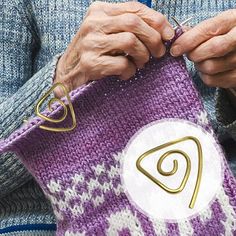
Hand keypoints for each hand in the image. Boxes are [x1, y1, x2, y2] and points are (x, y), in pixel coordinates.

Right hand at [54, 1, 173, 96]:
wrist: (68, 71)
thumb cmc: (93, 51)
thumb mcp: (106, 31)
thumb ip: (126, 25)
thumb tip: (160, 29)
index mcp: (99, 11)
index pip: (134, 8)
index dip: (156, 20)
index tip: (168, 34)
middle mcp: (93, 24)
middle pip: (134, 24)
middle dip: (153, 39)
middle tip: (158, 53)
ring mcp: (91, 43)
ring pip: (130, 42)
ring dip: (142, 56)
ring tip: (140, 64)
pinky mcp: (91, 63)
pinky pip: (122, 64)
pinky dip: (130, 71)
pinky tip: (126, 73)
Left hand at [170, 10, 235, 87]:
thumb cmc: (226, 37)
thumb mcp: (217, 26)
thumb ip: (199, 30)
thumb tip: (179, 34)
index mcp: (233, 21)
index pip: (209, 30)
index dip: (188, 41)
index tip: (175, 49)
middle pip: (212, 49)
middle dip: (194, 54)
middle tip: (191, 54)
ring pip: (210, 67)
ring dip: (199, 66)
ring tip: (202, 61)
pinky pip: (211, 80)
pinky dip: (204, 76)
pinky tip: (208, 70)